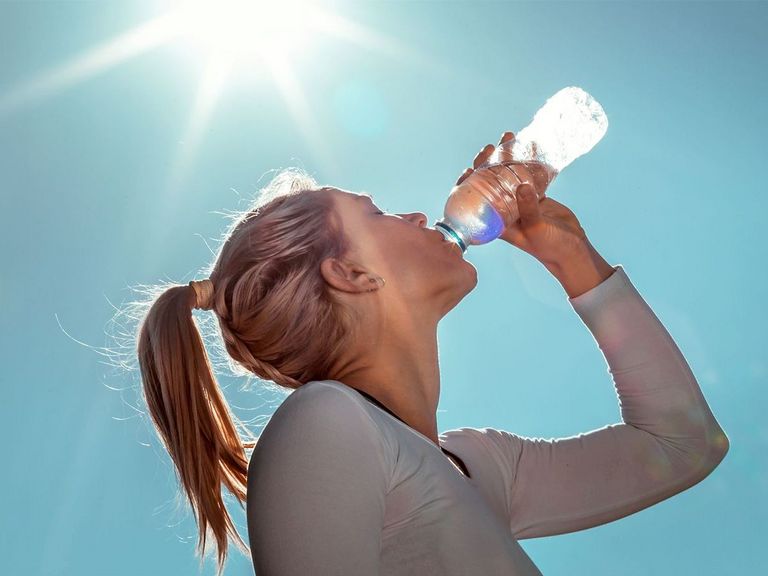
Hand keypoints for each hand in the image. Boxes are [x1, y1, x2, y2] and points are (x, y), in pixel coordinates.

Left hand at [455, 132, 590, 267]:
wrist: (572, 249)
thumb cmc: (550, 246)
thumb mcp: (536, 228)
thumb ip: (528, 209)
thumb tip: (522, 186)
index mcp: (496, 221)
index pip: (474, 201)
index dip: (467, 185)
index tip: (468, 169)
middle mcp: (504, 210)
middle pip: (488, 183)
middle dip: (487, 163)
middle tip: (490, 147)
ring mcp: (519, 201)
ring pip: (507, 175)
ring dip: (507, 157)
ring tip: (509, 137)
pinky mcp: (535, 196)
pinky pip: (527, 175)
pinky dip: (527, 160)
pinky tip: (528, 145)